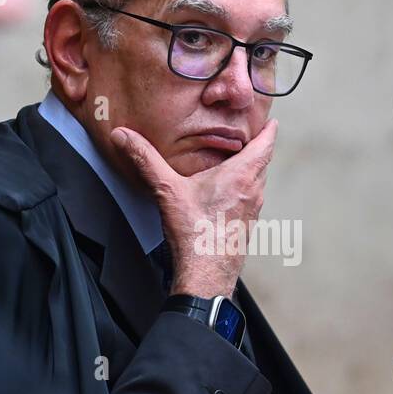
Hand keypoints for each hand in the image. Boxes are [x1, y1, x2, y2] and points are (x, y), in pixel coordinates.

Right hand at [110, 119, 277, 299]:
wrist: (206, 275)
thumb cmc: (196, 235)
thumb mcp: (166, 190)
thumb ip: (145, 159)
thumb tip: (124, 136)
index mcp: (241, 175)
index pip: (266, 144)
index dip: (268, 128)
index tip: (268, 118)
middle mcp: (253, 190)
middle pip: (263, 161)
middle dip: (257, 145)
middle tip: (247, 132)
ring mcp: (252, 209)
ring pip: (257, 180)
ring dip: (250, 167)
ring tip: (234, 158)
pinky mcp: (246, 224)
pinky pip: (249, 197)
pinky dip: (242, 186)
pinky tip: (223, 190)